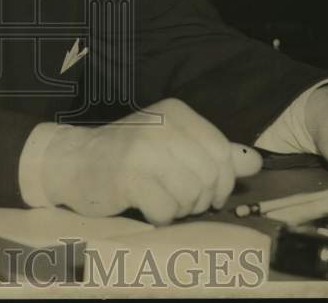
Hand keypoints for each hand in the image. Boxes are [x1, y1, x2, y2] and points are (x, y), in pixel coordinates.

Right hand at [40, 98, 261, 225]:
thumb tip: (254, 163)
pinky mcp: (128, 175)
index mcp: (177, 112)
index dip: (222, 182)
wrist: (73, 161)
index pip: (223, 153)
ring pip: (190, 196)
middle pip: (210, 177)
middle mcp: (162, 124)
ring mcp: (144, 148)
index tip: (208, 193)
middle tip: (179, 199)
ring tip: (161, 199)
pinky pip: (166, 210)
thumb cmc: (127, 155)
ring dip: (179, 209)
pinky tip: (144, 204)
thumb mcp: (172, 144)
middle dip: (200, 199)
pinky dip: (159, 216)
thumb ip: (213, 152)